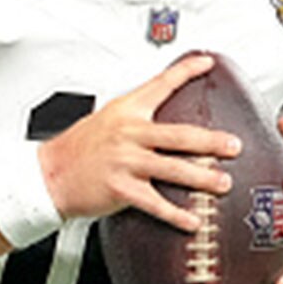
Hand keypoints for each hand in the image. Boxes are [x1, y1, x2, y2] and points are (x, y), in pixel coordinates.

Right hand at [39, 55, 239, 230]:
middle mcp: (129, 134)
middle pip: (179, 135)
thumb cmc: (78, 148)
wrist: (49, 174)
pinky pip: (156, 203)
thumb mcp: (107, 117)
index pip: (160, 84)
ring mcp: (126, 162)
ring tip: (223, 183)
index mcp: (126, 111)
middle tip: (234, 145)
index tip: (207, 63)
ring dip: (203, 177)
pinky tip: (193, 220)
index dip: (186, 71)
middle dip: (211, 141)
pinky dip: (177, 214)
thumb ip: (136, 115)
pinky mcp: (121, 189)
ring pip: (173, 168)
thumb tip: (165, 112)